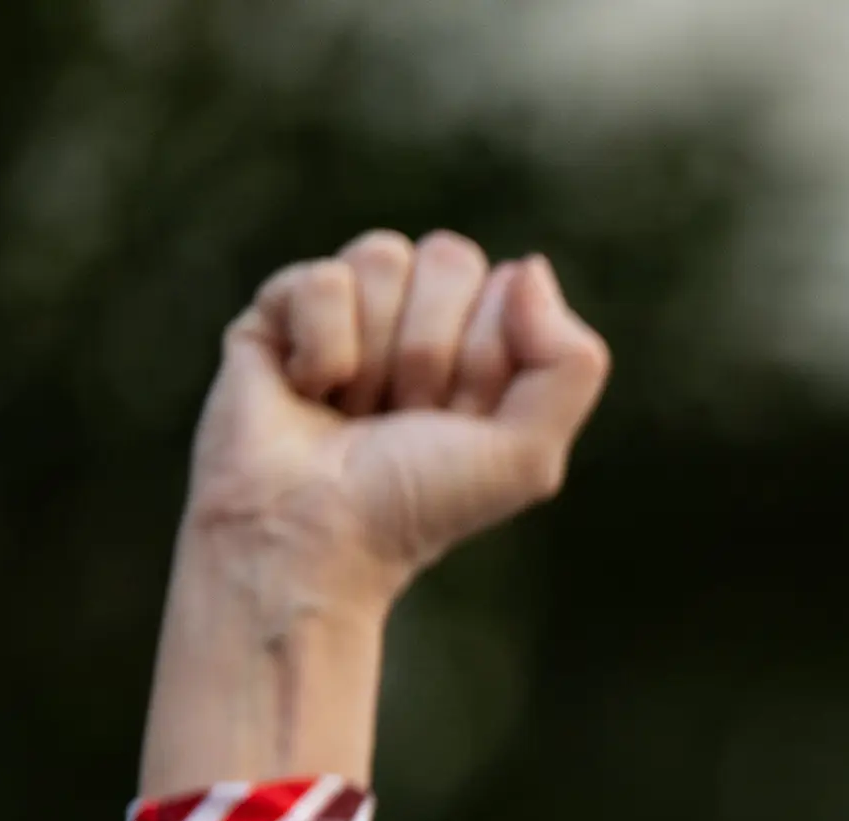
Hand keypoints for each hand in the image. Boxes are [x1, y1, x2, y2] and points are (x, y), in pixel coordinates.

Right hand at [184, 229, 610, 608]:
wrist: (315, 536)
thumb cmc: (421, 503)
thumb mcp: (529, 454)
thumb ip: (570, 364)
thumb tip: (529, 267)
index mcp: (482, 344)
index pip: (508, 286)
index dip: (488, 356)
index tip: (460, 421)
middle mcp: (415, 317)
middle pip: (449, 257)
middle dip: (432, 351)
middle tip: (406, 416)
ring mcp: (346, 309)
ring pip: (384, 255)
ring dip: (377, 354)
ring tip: (356, 410)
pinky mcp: (278, 310)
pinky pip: (321, 278)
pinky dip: (323, 348)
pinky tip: (309, 392)